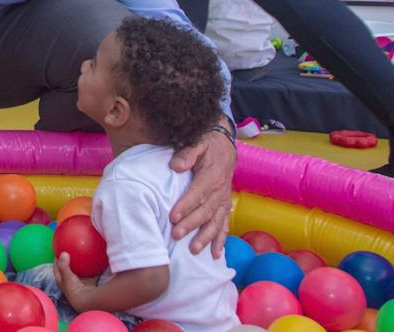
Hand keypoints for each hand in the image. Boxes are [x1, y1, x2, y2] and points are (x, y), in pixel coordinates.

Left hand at [53, 252, 93, 311]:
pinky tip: (96, 258)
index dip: (56, 259)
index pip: (57, 267)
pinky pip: (92, 272)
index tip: (58, 249)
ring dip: (82, 262)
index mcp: (62, 280)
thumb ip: (64, 265)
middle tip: (72, 248)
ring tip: (84, 250)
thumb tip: (63, 253)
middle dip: (70, 259)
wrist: (87, 302)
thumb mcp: (67, 277)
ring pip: (80, 270)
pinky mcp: (90, 282)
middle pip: (69, 267)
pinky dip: (93, 267)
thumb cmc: (74, 291)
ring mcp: (81, 281)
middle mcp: (71, 280)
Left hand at [169, 123, 236, 257]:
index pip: (198, 193)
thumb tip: (176, 166)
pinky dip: (220, 240)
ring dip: (205, 237)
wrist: (225, 145)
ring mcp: (224, 200)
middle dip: (191, 224)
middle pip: (205, 211)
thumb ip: (187, 153)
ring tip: (194, 250)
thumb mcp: (198, 142)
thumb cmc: (207, 144)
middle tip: (176, 235)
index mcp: (212, 175)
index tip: (173, 216)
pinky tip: (214, 255)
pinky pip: (224, 225)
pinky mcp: (225, 206)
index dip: (186, 205)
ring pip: (216, 222)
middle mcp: (220, 190)